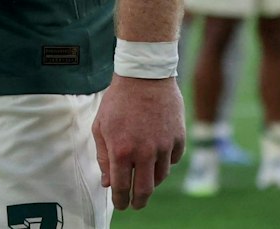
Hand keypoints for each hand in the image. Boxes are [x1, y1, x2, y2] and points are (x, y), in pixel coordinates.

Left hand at [92, 74, 185, 209]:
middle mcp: (145, 152)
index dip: (121, 200)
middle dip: (139, 201)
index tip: (121, 205)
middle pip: (145, 190)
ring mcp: (164, 146)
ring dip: (152, 180)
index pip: (121, 187)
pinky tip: (158, 156)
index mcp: (122, 151)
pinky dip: (166, 162)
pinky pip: (174, 159)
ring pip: (161, 176)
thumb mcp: (101, 126)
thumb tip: (108, 182)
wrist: (145, 75)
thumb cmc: (118, 100)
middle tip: (136, 204)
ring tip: (145, 177)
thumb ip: (103, 157)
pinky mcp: (179, 137)